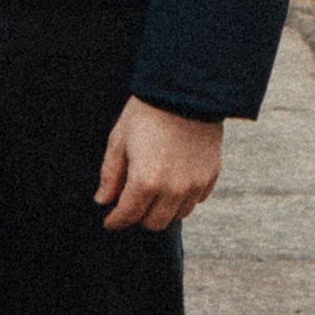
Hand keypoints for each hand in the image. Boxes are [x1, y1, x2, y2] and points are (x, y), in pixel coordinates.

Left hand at [96, 98, 223, 232]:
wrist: (187, 91)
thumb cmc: (147, 112)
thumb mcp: (119, 139)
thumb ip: (110, 174)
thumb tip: (103, 200)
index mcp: (145, 181)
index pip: (127, 215)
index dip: (115, 221)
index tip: (109, 220)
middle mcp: (172, 190)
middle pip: (154, 223)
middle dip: (139, 217)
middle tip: (132, 202)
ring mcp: (194, 185)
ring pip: (177, 215)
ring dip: (163, 209)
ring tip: (154, 190)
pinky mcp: (210, 176)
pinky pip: (196, 200)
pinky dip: (183, 197)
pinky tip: (175, 180)